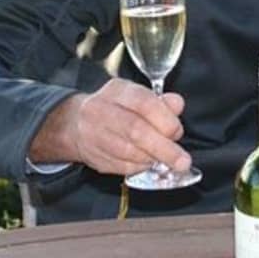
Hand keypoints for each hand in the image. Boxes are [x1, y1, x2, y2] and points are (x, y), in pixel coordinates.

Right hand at [30, 78, 191, 175]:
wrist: (77, 123)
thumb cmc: (116, 107)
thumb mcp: (137, 95)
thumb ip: (161, 101)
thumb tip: (177, 105)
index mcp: (118, 90)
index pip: (143, 103)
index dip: (164, 119)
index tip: (177, 131)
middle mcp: (102, 110)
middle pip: (135, 130)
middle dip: (163, 148)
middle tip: (182, 160)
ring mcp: (95, 135)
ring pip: (128, 152)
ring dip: (153, 159)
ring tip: (167, 160)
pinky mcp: (94, 157)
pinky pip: (121, 167)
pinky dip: (140, 167)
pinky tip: (149, 163)